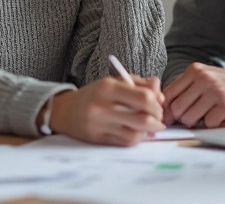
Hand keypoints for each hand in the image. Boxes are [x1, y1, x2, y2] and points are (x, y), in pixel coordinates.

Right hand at [46, 76, 164, 145]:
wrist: (64, 111)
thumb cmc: (94, 94)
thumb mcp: (114, 82)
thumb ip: (139, 84)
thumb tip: (161, 95)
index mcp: (108, 87)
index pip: (143, 97)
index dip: (157, 104)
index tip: (159, 106)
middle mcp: (102, 106)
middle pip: (142, 119)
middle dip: (157, 121)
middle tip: (159, 119)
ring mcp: (99, 125)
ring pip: (135, 134)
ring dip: (147, 132)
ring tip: (148, 127)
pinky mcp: (97, 139)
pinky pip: (124, 142)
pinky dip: (135, 138)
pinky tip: (136, 133)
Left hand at [162, 63, 224, 128]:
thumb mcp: (207, 79)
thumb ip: (186, 89)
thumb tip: (162, 109)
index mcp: (195, 70)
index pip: (167, 94)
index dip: (167, 110)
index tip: (173, 117)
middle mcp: (204, 78)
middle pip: (176, 108)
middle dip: (183, 118)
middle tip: (195, 117)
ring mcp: (215, 91)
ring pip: (189, 118)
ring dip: (197, 122)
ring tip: (210, 114)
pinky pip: (207, 124)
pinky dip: (212, 124)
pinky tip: (222, 116)